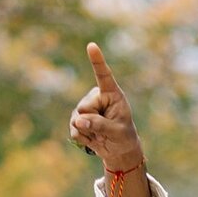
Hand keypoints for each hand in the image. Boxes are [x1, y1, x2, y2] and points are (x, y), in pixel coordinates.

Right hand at [69, 42, 144, 172]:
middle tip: (106, 130)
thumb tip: (78, 120)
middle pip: (84, 107)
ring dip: (88, 131)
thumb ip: (99, 125)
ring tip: (101, 134)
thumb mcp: (117, 132)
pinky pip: (73, 128)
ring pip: (77, 118)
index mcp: (112, 94)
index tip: (92, 46)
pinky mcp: (78, 118)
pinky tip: (92, 138)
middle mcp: (97, 96)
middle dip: (93, 122)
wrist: (118, 150)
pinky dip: (82, 138)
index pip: (103, 75)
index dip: (97, 61)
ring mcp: (86, 106)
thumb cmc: (124, 137)